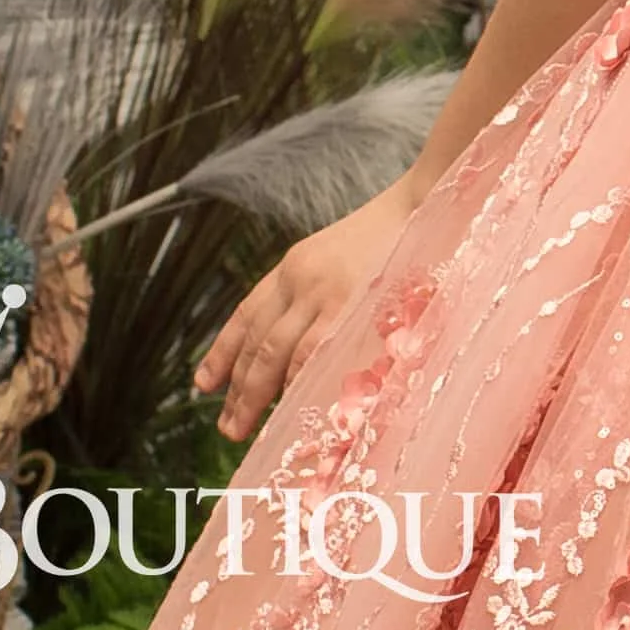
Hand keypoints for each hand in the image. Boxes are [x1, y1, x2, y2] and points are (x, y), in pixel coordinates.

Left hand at [191, 192, 415, 447]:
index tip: (204, 383)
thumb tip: (311, 348)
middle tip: (226, 427)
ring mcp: (322, 290)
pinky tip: (287, 407)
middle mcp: (298, 279)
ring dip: (254, 393)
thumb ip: (324, 296)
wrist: (424, 201)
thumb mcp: (343, 260)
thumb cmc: (396, 236)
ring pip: (273, 350)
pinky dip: (296, 380)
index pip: (247, 315)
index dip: (222, 352)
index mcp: (294, 266)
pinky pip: (313, 350)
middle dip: (237, 387)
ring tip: (241, 428)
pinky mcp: (349, 301)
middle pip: (256, 340)